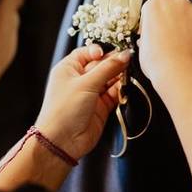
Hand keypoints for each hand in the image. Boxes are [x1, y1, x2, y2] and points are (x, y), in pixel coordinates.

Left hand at [35, 45, 131, 159]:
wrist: (62, 141)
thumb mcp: (86, 83)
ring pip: (110, 79)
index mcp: (69, 69)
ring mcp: (91, 94)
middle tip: (128, 62)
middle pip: (101, 65)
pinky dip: (121, 91)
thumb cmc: (64, 109)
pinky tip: (126, 88)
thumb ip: (107, 68)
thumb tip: (124, 55)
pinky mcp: (101, 107)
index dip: (100, 50)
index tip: (113, 51)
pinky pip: (114, 94)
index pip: (87, 52)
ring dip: (120, 77)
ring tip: (129, 75)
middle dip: (114, 64)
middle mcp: (79, 80)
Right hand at [137, 0, 191, 89]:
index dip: (156, 22)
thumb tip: (155, 38)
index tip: (156, 34)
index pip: (156, 8)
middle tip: (174, 42)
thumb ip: (150, 33)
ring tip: (189, 50)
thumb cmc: (156, 61)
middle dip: (177, 22)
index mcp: (157, 3)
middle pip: (178, 9)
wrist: (179, 73)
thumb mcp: (143, 44)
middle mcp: (180, 2)